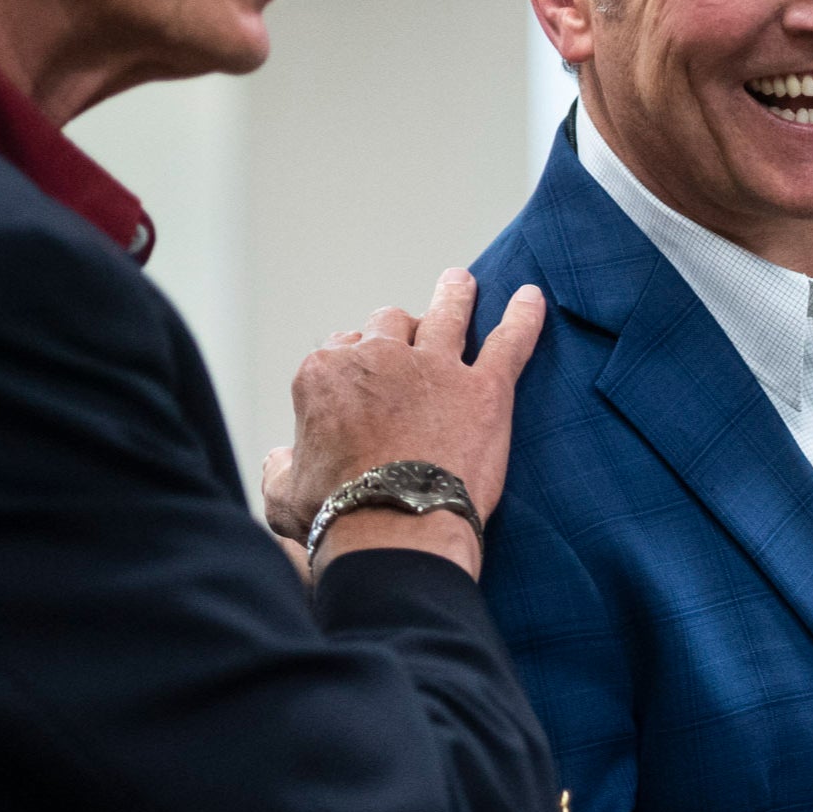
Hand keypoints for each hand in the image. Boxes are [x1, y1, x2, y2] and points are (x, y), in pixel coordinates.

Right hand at [260, 268, 545, 562]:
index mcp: (325, 374)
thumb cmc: (338, 516)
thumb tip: (281, 459)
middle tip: (412, 336)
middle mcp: (379, 358)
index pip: (340, 350)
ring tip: (461, 284)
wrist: (395, 527)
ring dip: (455, 295)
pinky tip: (532, 298)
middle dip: (399, 329)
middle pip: (390, 325)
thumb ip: (280, 470)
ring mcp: (435, 368)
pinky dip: (524, 317)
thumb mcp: (284, 496)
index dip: (356, 364)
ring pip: (446, 314)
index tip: (366, 382)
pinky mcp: (485, 389)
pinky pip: (510, 340)